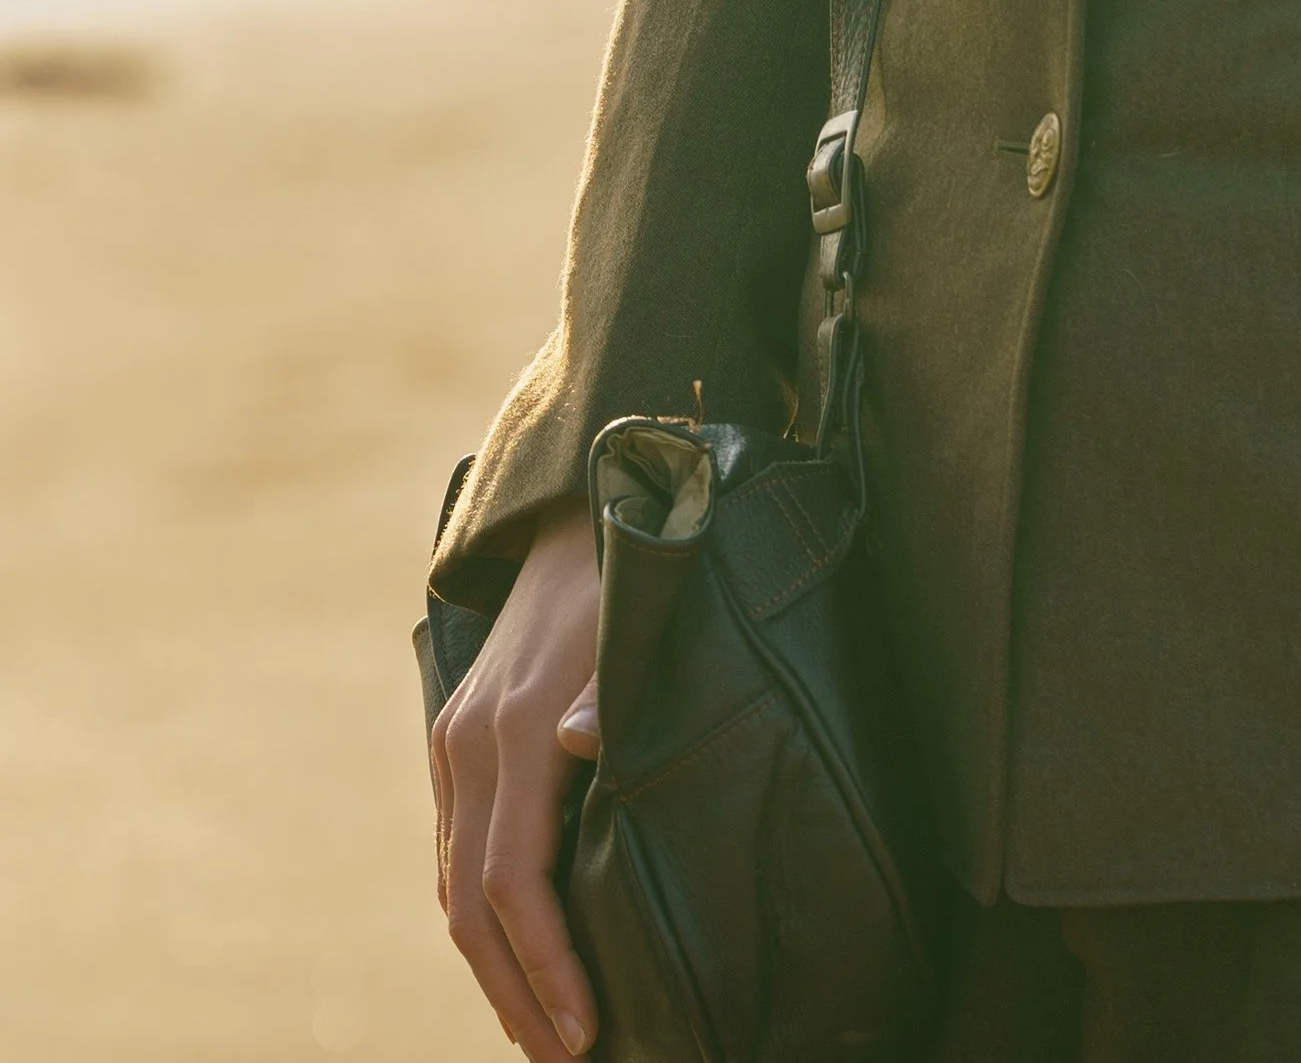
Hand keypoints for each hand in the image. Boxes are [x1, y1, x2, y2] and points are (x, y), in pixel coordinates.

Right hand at [432, 502, 603, 1058]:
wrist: (573, 507)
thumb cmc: (624, 572)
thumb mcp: (631, 620)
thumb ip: (608, 689)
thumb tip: (579, 744)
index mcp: (513, 727)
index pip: (514, 882)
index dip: (547, 965)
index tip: (586, 1029)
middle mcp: (470, 743)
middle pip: (471, 906)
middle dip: (516, 994)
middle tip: (567, 1060)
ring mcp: (455, 744)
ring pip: (453, 887)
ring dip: (493, 969)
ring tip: (542, 1033)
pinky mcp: (457, 741)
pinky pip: (456, 852)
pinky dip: (479, 918)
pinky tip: (512, 957)